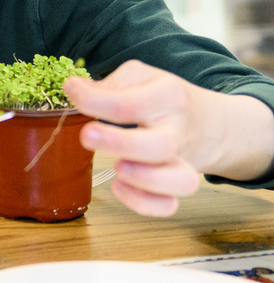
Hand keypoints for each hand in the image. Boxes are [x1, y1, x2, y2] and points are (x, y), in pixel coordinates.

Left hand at [64, 60, 271, 216]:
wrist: (212, 123)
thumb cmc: (162, 99)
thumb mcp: (142, 77)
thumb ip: (112, 83)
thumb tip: (75, 88)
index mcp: (168, 98)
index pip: (129, 103)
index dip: (92, 100)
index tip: (71, 91)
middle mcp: (177, 132)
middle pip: (160, 146)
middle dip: (119, 143)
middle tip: (87, 135)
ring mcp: (181, 162)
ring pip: (180, 181)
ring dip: (143, 179)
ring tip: (117, 167)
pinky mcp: (176, 186)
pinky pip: (167, 205)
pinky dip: (142, 202)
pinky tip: (119, 186)